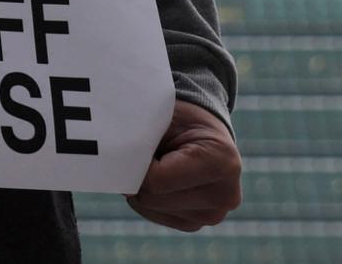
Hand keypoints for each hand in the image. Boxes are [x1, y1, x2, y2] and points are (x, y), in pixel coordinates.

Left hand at [126, 100, 241, 231]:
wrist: (201, 127)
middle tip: (148, 152)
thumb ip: (138, 143)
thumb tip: (116, 172)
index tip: (138, 144)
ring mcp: (214, 214)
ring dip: (143, 187)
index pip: (156, 181)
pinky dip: (149, 198)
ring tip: (160, 162)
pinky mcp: (198, 223)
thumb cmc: (179, 118)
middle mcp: (225, 195)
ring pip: (150, 210)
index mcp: (222, 163)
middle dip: (138, 176)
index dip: (135, 164)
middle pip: (152, 200)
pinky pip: (156, 216)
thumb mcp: (159, 119)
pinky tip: (161, 178)